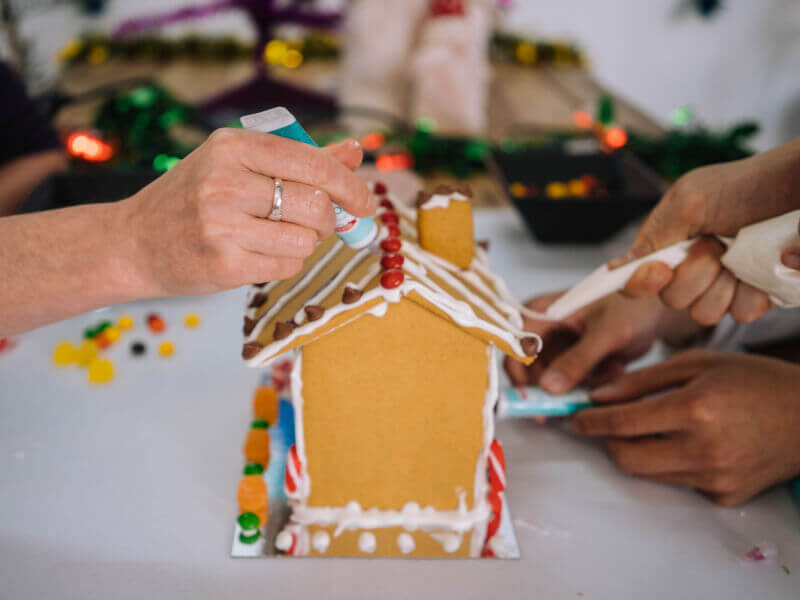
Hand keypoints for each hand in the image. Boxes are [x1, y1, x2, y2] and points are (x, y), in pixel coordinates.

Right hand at [119, 128, 373, 295]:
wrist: (132, 241)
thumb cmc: (192, 198)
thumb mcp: (237, 163)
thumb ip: (299, 157)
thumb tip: (354, 151)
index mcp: (232, 146)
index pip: (312, 162)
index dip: (349, 185)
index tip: (366, 202)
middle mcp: (224, 181)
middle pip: (315, 204)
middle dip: (328, 219)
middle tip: (318, 223)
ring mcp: (221, 225)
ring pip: (305, 239)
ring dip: (305, 242)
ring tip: (278, 236)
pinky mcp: (223, 264)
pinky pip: (287, 264)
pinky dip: (287, 261)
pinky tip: (261, 253)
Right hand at [504, 291, 700, 393]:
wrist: (661, 307)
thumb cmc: (633, 306)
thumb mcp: (606, 333)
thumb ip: (578, 360)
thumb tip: (548, 388)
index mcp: (541, 312)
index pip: (513, 345)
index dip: (517, 373)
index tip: (531, 400)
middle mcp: (544, 329)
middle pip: (529, 369)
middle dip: (554, 388)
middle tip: (570, 406)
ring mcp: (559, 346)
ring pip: (551, 380)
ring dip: (579, 385)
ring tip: (608, 371)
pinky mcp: (575, 360)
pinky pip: (572, 383)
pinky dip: (593, 382)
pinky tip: (615, 367)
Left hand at [572, 350, 799, 505]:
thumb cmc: (753, 380)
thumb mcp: (696, 364)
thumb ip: (642, 382)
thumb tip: (598, 397)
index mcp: (695, 409)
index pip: (623, 423)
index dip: (591, 422)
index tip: (576, 418)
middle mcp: (704, 449)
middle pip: (627, 459)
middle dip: (608, 441)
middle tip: (607, 424)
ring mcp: (716, 478)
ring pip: (650, 473)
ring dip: (638, 451)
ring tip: (653, 427)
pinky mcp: (726, 496)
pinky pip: (680, 482)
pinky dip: (671, 463)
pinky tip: (689, 442)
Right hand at [616, 140, 799, 323]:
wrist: (796, 187)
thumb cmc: (745, 186)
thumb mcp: (689, 200)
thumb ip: (655, 236)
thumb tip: (618, 268)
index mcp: (670, 247)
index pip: (637, 281)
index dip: (642, 283)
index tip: (660, 272)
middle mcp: (692, 270)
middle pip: (672, 301)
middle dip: (695, 274)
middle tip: (716, 244)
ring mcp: (723, 286)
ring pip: (705, 313)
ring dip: (724, 284)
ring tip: (740, 254)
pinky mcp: (754, 296)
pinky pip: (741, 315)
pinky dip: (753, 292)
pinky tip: (760, 270)